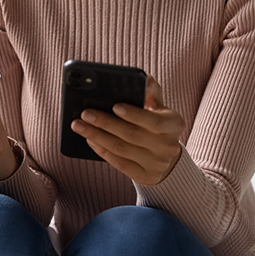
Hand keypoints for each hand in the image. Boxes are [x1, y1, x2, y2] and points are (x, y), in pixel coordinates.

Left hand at [71, 75, 185, 184]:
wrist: (167, 157)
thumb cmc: (157, 125)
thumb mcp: (160, 108)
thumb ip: (151, 93)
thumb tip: (143, 78)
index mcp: (174, 124)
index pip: (154, 121)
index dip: (134, 114)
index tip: (114, 106)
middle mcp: (169, 146)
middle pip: (132, 135)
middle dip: (106, 123)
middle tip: (85, 113)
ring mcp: (157, 164)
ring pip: (122, 149)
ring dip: (97, 136)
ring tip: (79, 125)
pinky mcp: (146, 177)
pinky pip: (119, 163)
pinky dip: (102, 151)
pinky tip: (90, 140)